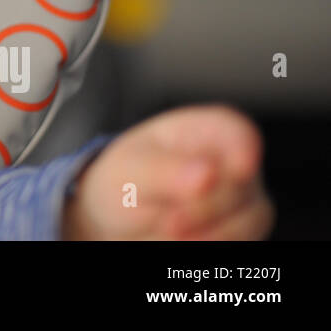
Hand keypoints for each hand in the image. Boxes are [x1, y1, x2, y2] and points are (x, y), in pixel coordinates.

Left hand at [62, 103, 274, 239]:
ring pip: (251, 219)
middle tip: (169, 223)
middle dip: (204, 208)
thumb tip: (209, 174)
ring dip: (210, 233)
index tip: (239, 170)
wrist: (124, 218)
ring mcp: (246, 197)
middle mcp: (234, 160)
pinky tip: (184, 241)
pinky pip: (243, 241)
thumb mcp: (132, 170)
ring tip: (169, 232)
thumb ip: (165, 170)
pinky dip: (212, 244)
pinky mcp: (245, 229)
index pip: (237, 132)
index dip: (244, 149)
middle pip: (241, 184)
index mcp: (206, 129)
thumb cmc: (128, 180)